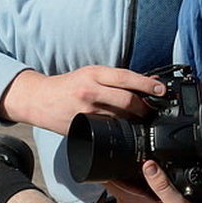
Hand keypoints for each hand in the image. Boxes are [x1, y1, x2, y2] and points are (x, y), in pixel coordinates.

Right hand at [0, 65, 164, 134]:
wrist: (40, 99)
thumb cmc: (68, 85)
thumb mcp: (91, 74)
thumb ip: (116, 78)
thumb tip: (146, 81)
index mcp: (94, 73)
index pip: (126, 77)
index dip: (147, 84)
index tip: (161, 90)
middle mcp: (90, 90)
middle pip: (127, 100)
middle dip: (144, 107)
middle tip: (151, 110)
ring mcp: (86, 110)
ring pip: (120, 116)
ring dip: (134, 119)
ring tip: (141, 119)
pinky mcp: (83, 125)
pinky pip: (108, 128)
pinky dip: (120, 128)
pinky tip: (124, 129)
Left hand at [106, 161, 201, 202]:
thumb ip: (161, 184)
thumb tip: (148, 164)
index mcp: (131, 202)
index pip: (108, 179)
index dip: (113, 164)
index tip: (126, 156)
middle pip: (116, 179)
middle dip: (127, 169)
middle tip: (149, 167)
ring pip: (124, 186)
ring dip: (135, 179)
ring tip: (155, 181)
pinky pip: (130, 194)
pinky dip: (140, 189)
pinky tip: (155, 192)